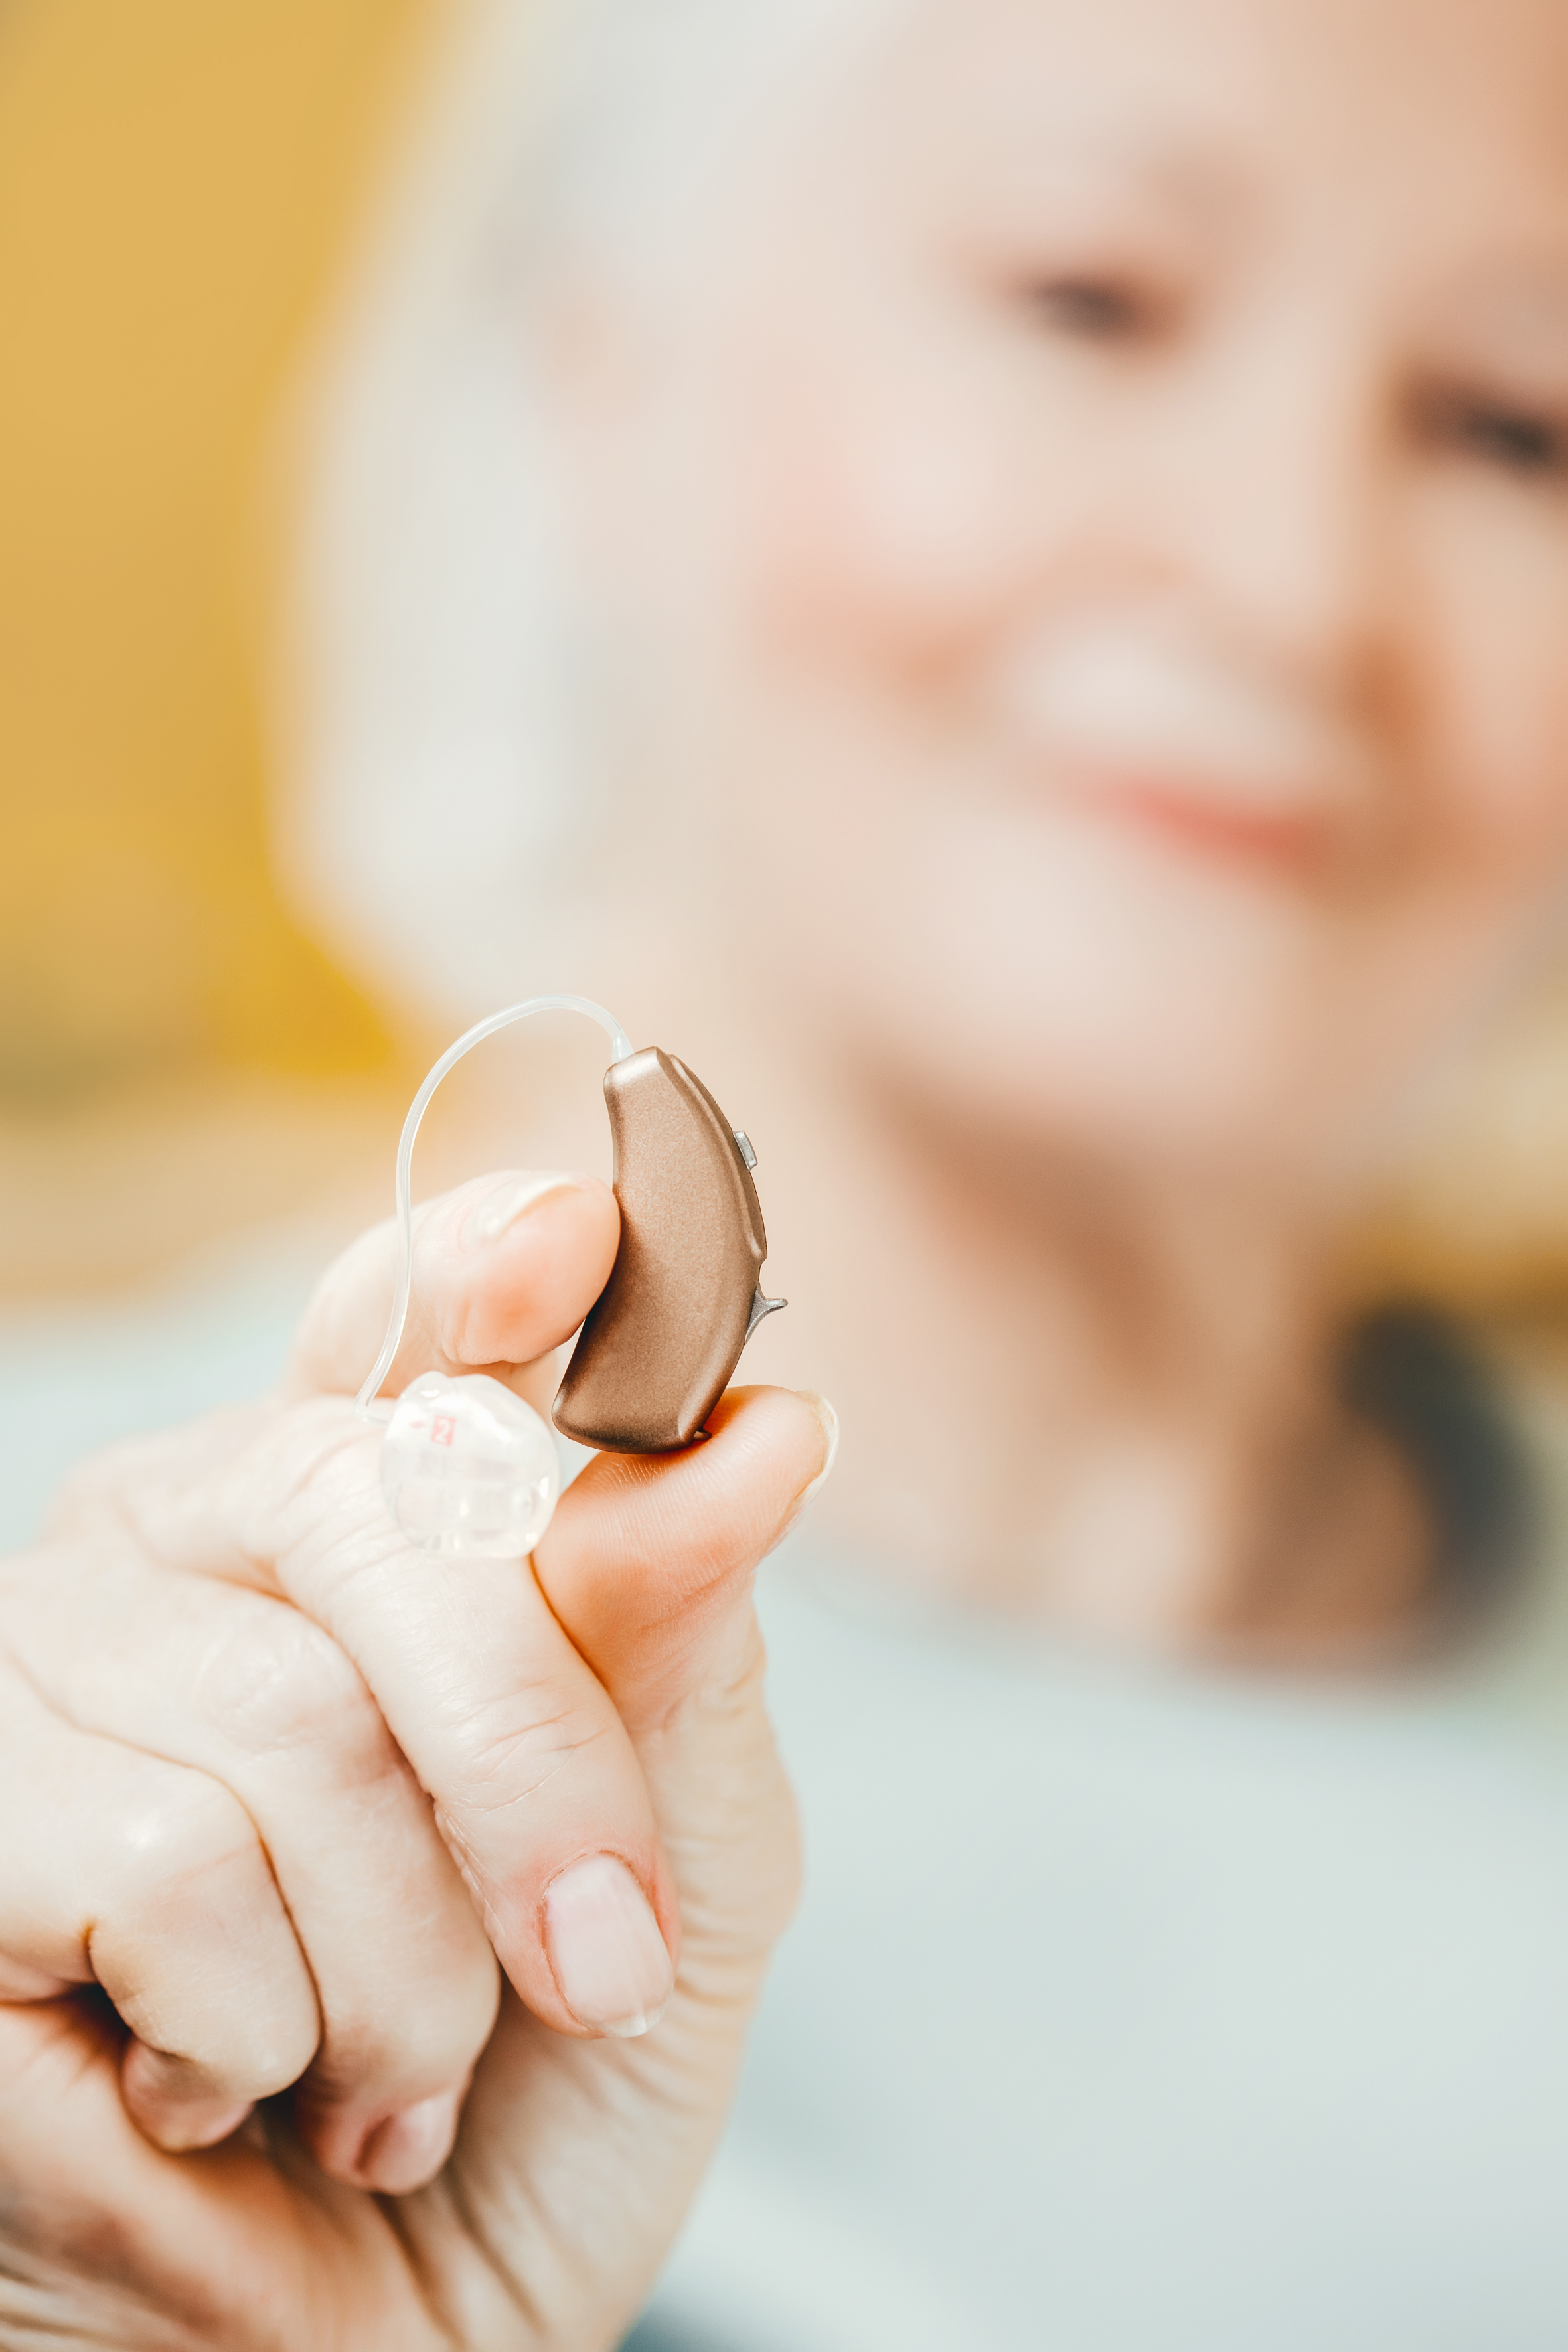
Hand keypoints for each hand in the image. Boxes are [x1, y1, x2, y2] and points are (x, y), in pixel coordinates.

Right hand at [0, 1171, 830, 2351]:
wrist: (383, 2348)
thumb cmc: (537, 2091)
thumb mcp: (676, 1872)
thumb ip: (687, 1652)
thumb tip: (760, 1428)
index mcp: (362, 1518)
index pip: (403, 1323)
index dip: (480, 1265)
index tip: (581, 1238)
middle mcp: (186, 1541)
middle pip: (384, 1510)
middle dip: (531, 1763)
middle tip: (595, 1957)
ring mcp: (47, 1660)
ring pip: (288, 1727)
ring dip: (404, 1970)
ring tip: (381, 2075)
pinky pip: (158, 1862)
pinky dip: (259, 2035)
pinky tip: (222, 2094)